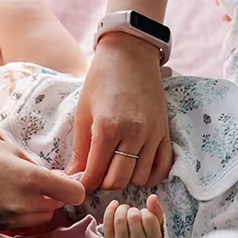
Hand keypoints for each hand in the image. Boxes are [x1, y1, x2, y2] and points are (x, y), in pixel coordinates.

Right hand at [0, 120, 85, 229]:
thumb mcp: (2, 142)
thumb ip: (26, 159)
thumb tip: (40, 169)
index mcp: (29, 179)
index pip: (74, 194)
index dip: (72, 185)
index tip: (64, 178)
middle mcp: (21, 203)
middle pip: (54, 210)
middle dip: (51, 197)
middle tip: (37, 180)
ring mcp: (3, 218)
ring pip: (34, 220)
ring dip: (32, 207)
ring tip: (14, 187)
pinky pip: (12, 224)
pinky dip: (12, 213)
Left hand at [72, 32, 172, 190]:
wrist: (130, 53)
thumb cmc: (101, 79)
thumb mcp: (83, 112)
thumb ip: (81, 149)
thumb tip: (73, 176)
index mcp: (107, 128)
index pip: (96, 174)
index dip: (85, 184)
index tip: (79, 184)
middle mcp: (133, 134)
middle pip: (118, 180)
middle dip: (103, 183)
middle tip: (95, 174)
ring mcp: (153, 134)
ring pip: (140, 178)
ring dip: (125, 179)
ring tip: (114, 167)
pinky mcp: (165, 132)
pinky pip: (161, 167)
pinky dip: (148, 175)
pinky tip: (135, 167)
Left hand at [102, 195, 164, 237]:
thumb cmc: (148, 237)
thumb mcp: (157, 226)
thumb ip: (157, 211)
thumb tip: (152, 196)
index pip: (148, 217)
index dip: (146, 211)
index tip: (145, 215)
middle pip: (133, 217)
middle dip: (133, 210)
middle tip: (135, 214)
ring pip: (119, 218)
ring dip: (122, 209)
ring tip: (126, 210)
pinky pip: (107, 221)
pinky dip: (110, 209)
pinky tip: (115, 204)